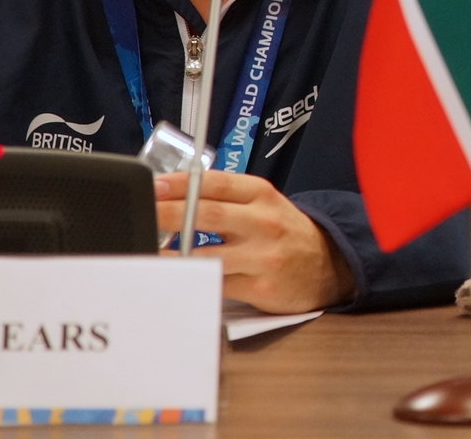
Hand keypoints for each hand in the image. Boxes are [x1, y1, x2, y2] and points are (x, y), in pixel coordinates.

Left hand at [156, 171, 356, 313]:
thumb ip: (226, 198)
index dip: (180, 183)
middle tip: (140, 215)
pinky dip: (190, 281)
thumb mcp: (263, 204)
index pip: (216, 183)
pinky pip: (216, 285)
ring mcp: (262, 256)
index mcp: (261, 195)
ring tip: (146, 253)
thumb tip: (171, 195)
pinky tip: (173, 277)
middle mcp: (263, 222)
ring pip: (208, 255)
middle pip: (207, 214)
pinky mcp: (260, 288)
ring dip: (171, 256)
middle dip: (167, 214)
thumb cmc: (284, 232)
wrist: (330, 265)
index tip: (151, 186)